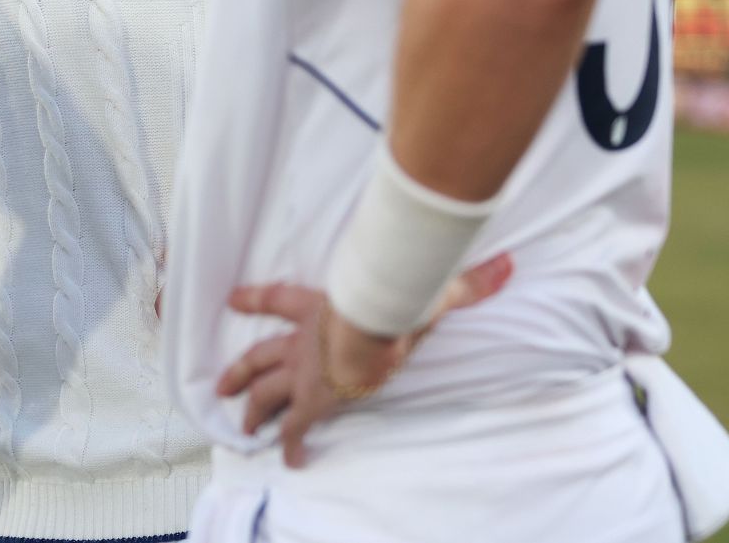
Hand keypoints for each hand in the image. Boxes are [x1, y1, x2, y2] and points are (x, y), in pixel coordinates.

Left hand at [216, 253, 511, 467]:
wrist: (369, 328)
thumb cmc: (389, 303)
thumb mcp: (422, 288)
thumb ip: (463, 281)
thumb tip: (504, 266)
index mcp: (318, 309)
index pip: (278, 299)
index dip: (255, 299)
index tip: (233, 299)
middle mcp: (303, 342)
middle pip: (260, 357)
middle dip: (242, 372)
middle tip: (224, 385)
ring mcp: (303, 373)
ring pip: (265, 393)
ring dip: (252, 409)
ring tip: (241, 426)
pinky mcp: (312, 402)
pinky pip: (294, 430)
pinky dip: (290, 446)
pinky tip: (292, 461)